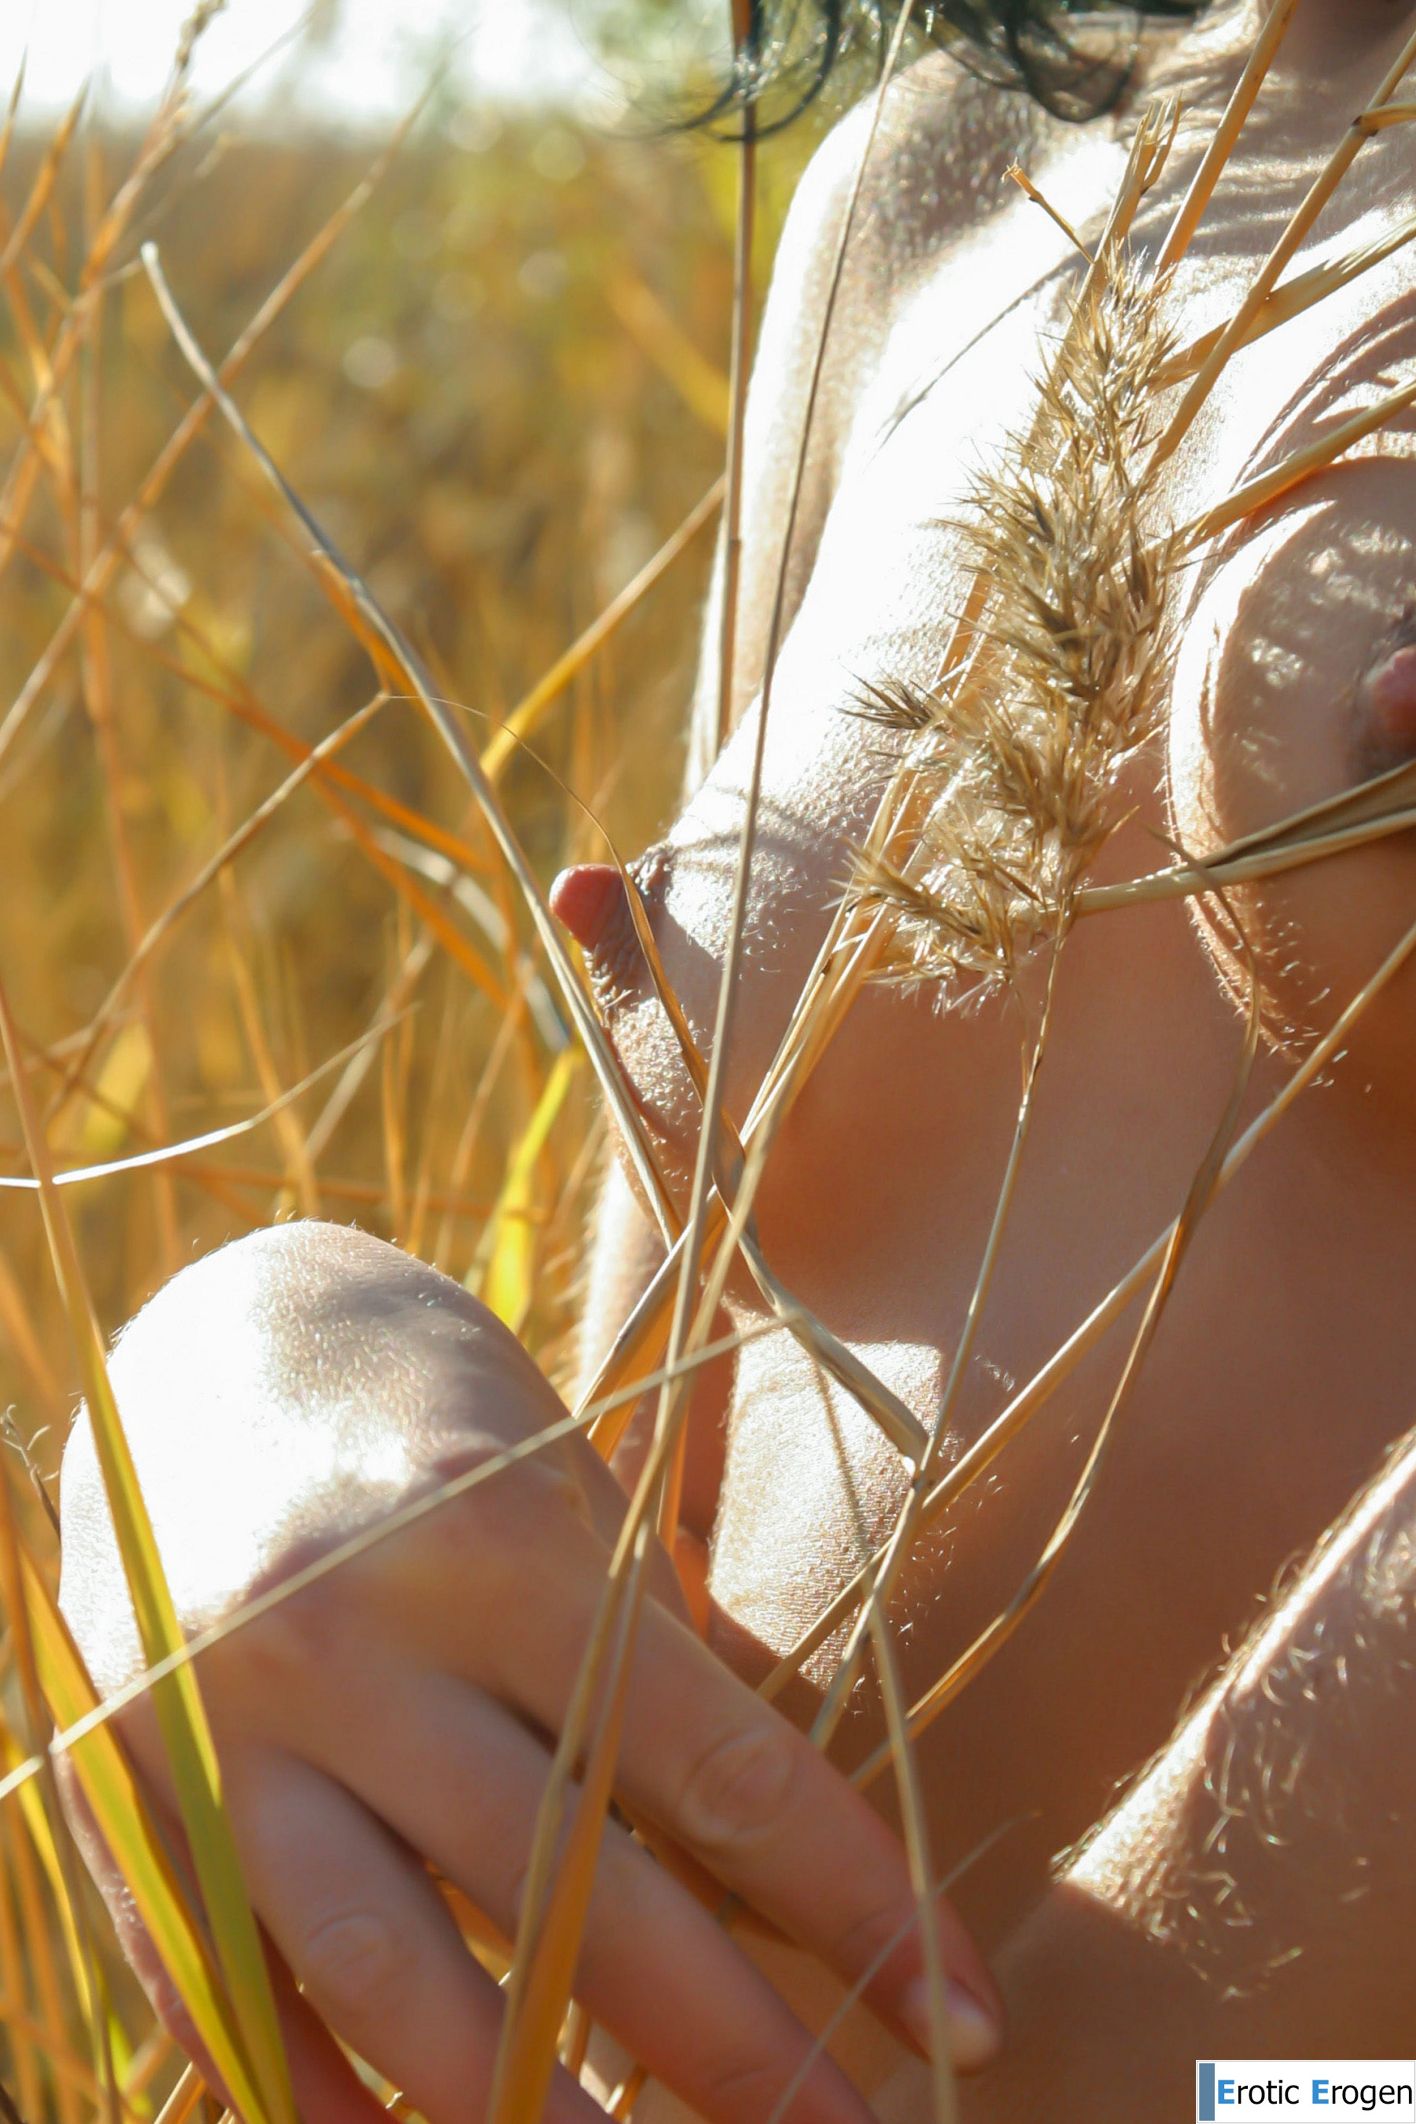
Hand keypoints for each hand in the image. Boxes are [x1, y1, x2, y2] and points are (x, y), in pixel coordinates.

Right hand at [59, 1221, 1000, 2122]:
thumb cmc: (437, 1409)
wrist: (211, 1334)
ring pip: (391, 1975)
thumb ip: (670, 1657)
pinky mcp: (131, 1790)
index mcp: (497, 1544)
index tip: (961, 2008)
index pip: (711, 1766)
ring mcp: (228, 1728)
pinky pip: (228, 1988)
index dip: (854, 1902)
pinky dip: (324, 2098)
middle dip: (735, 2046)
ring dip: (531, 2116)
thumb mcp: (571, 1490)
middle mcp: (357, 1641)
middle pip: (572, 1894)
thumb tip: (798, 1845)